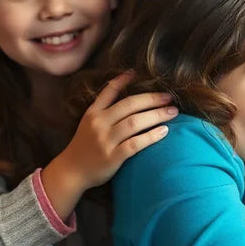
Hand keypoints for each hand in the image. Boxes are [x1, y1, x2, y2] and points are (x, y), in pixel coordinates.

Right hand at [57, 71, 176, 188]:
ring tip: (173, 112)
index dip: (124, 80)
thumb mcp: (88, 124)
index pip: (109, 91)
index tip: (138, 72)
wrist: (71, 172)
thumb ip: (104, 110)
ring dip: (157, 115)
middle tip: (169, 97)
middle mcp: (99, 123)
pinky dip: (152, 136)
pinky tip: (164, 131)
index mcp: (93, 113)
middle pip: (129, 105)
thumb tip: (127, 94)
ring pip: (135, 122)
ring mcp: (105, 140)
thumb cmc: (85, 147)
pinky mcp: (112, 157)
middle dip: (152, 99)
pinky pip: (136, 143)